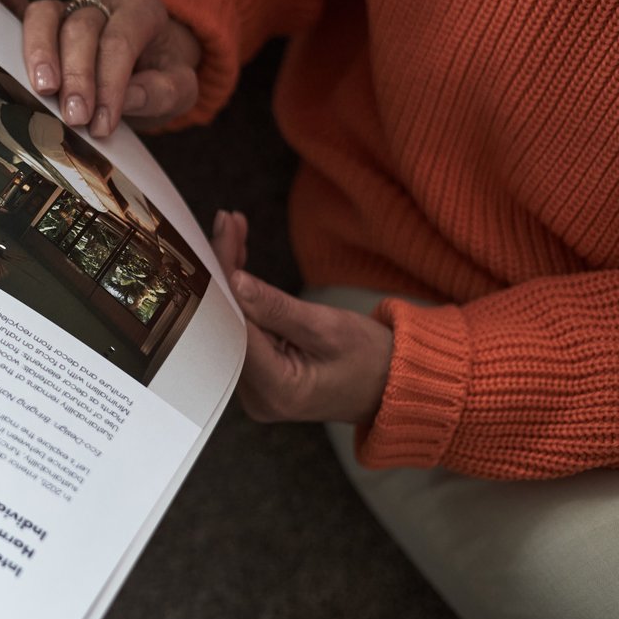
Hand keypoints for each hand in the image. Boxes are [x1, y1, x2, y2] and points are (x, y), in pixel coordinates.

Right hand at [0, 0, 201, 137]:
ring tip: (41, 88)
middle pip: (81, 28)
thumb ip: (162, 90)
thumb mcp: (180, 86)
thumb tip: (126, 98)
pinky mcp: (48, 19)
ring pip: (48, 14)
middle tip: (74, 116)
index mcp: (141, 10)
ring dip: (40, 51)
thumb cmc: (163, 72)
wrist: (156, 59)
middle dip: (76, 75)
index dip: (109, 83)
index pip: (120, 41)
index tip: (102, 124)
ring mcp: (72, 6)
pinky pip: (22, 1)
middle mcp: (103, 2)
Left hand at [210, 211, 394, 425]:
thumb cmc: (372, 360)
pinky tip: (236, 259)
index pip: (236, 325)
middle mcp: (257, 395)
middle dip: (223, 272)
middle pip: (226, 324)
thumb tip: (234, 281)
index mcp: (276, 389)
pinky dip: (240, 294)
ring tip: (231, 229)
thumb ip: (276, 308)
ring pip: (230, 322)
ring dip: (229, 277)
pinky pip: (241, 327)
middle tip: (225, 223)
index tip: (223, 236)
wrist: (394, 385)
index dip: (225, 279)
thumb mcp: (329, 327)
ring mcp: (255, 388)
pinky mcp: (258, 375)